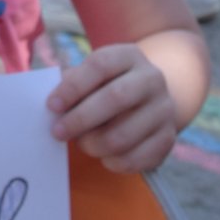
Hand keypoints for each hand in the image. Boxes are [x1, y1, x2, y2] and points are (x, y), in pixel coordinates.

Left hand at [47, 44, 179, 171]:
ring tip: (82, 143)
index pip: (100, 65)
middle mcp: (152, 79)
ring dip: (93, 144)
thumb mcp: (91, 76)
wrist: (148, 100)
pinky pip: (134, 158)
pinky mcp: (167, 139)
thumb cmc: (105, 87)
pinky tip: (103, 155)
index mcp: (129, 56)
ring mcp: (164, 110)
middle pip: (116, 98)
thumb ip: (70, 84)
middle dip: (81, 119)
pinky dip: (111, 162)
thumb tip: (51, 106)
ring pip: (122, 135)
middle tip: (58, 132)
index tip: (52, 106)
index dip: (73, 86)